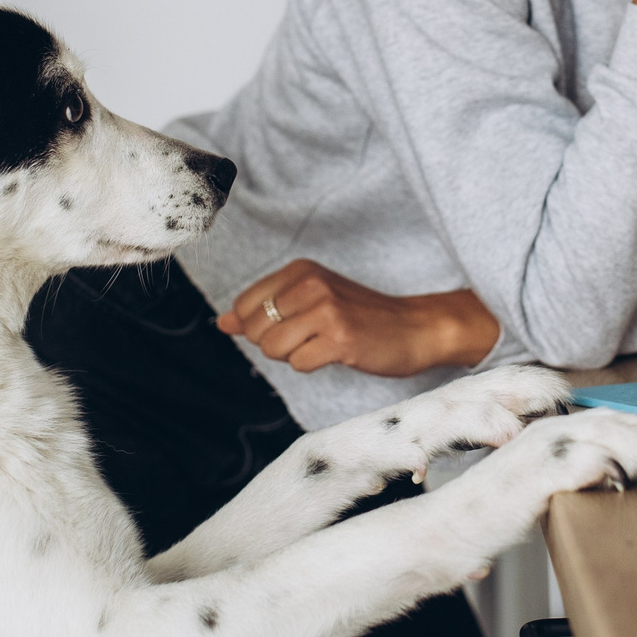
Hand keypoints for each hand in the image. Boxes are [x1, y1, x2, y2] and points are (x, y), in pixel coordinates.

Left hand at [219, 260, 500, 375]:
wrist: (416, 328)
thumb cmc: (361, 317)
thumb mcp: (310, 302)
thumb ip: (264, 310)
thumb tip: (221, 323)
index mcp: (299, 270)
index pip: (244, 306)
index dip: (261, 327)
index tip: (296, 325)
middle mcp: (310, 284)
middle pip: (254, 330)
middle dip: (276, 344)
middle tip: (312, 337)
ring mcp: (326, 310)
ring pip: (273, 349)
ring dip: (296, 356)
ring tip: (325, 343)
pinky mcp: (340, 338)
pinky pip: (299, 364)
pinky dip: (315, 366)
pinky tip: (339, 353)